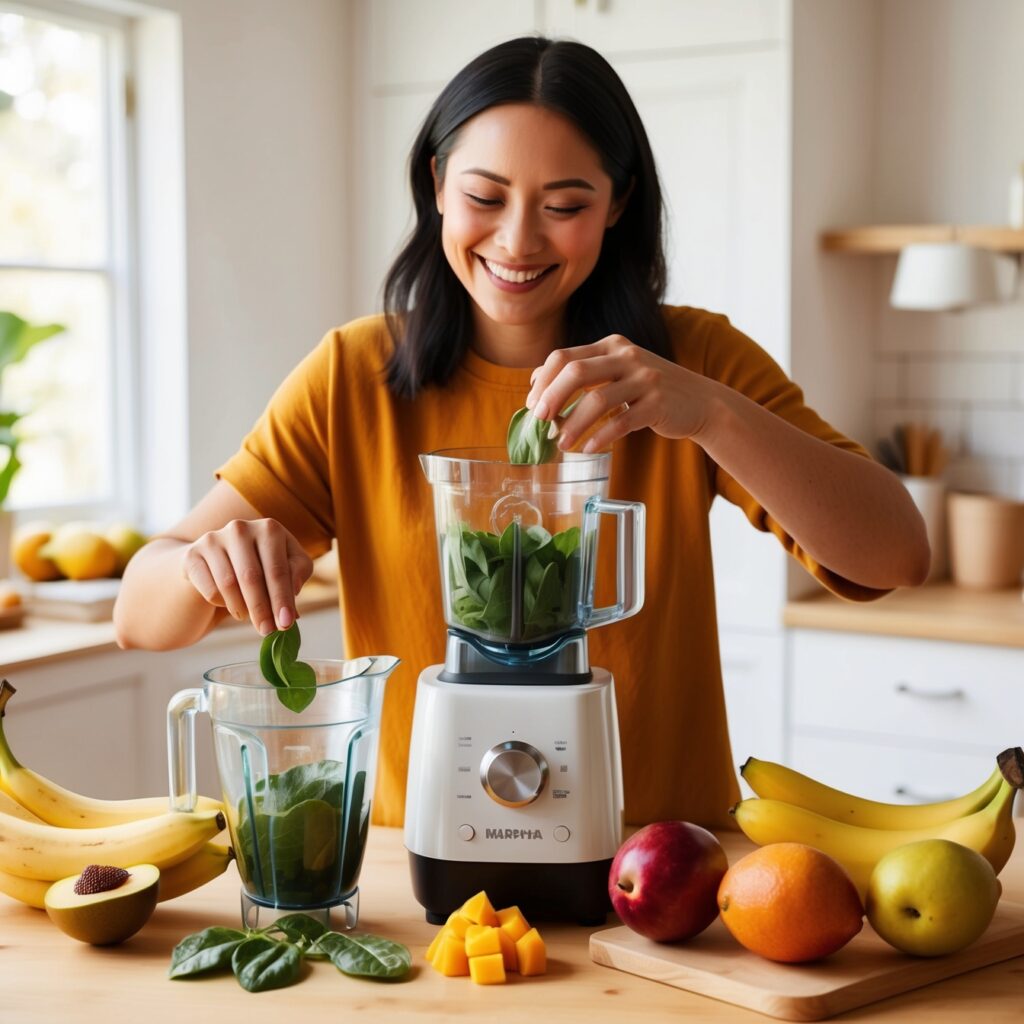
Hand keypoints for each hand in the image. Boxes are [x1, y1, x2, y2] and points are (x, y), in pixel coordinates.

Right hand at [180, 519, 313, 635]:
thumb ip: (296, 576)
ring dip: (241, 608)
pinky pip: (210, 589)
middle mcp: (240, 528)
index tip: (286, 623)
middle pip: (252, 577)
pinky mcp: (192, 555)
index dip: (282, 599)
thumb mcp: (285, 566)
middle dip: (262, 609)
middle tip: (267, 631)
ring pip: (228, 584)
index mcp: (269, 529)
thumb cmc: (261, 565)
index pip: (278, 570)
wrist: (218, 562)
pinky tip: (228, 602)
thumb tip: (292, 601)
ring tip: (249, 617)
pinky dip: (222, 603)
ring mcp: (213, 539)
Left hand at [525, 334, 717, 451]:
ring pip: (597, 400)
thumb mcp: (618, 370)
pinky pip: (622, 422)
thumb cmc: (649, 390)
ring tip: (561, 444)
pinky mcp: (658, 404)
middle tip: (540, 421)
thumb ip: (584, 372)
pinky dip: (601, 437)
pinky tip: (588, 449)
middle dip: (552, 398)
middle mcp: (627, 356)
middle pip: (576, 372)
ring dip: (574, 425)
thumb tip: (536, 383)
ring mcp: (645, 379)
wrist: (700, 401)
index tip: (531, 405)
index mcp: (611, 345)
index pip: (564, 356)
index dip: (542, 381)